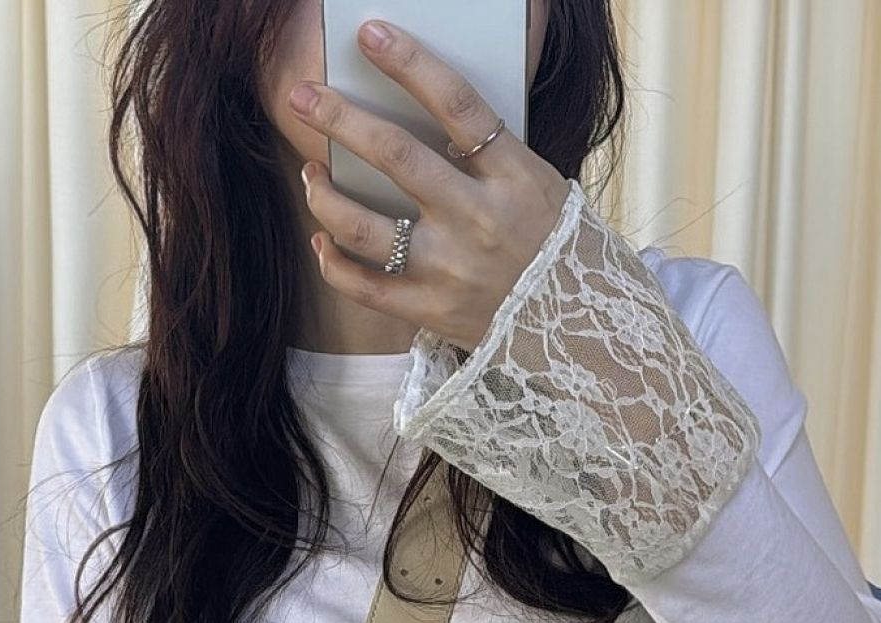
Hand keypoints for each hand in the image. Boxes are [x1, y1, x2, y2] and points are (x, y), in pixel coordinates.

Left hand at [291, 18, 569, 353]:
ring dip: (324, 193)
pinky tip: (322, 241)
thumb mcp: (535, 184)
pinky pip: (365, 287)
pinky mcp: (432, 311)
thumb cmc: (549, 245)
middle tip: (303, 96)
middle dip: (339, 118)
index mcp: (513, 176)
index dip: (410, 63)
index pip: (457, 104)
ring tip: (310, 172)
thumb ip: (484, 153)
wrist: (577, 329)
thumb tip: (417, 109)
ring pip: (363, 226)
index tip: (370, 34)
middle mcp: (478, 219)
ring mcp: (451, 269)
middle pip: (396, 155)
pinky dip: (334, 263)